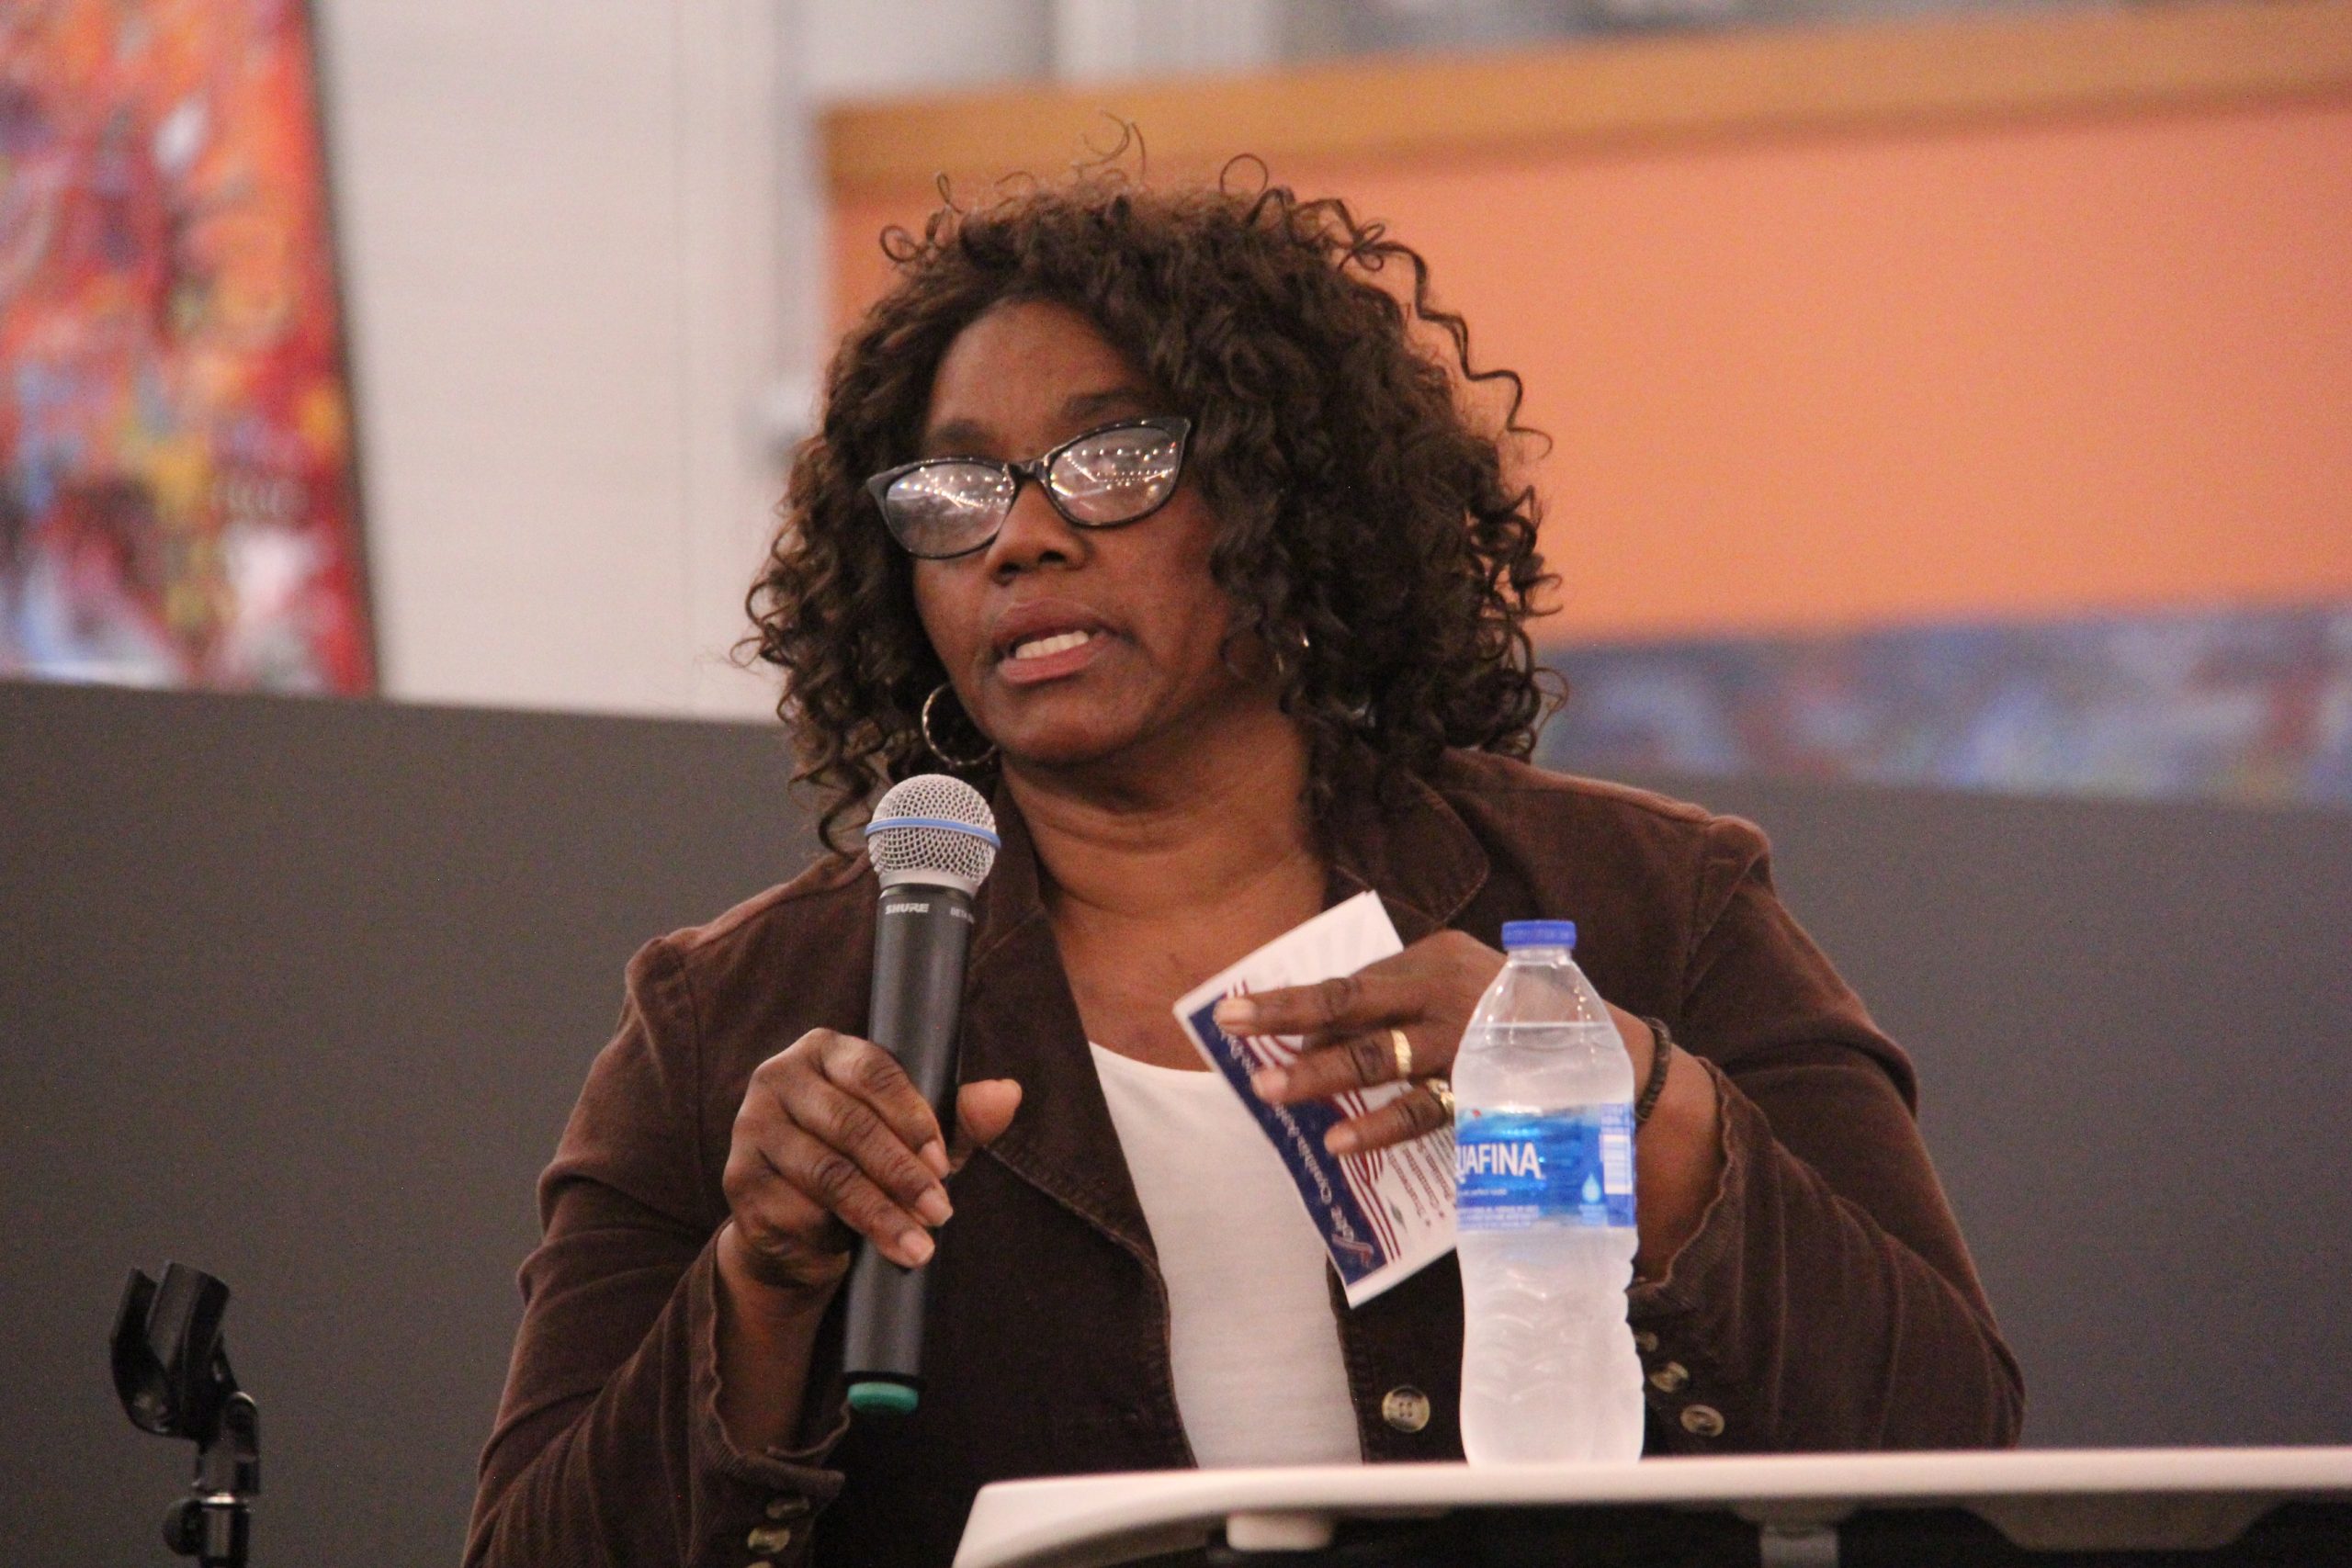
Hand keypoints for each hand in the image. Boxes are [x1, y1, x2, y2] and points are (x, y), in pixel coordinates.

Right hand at [717, 1028, 1021, 1309]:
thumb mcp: (916, 1140)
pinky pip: (797, 1209)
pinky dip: (837, 1233)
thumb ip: (960, 1116)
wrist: (798, 1226)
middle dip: (902, 1174)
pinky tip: (862, 1249)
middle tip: (942, 1213)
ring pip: (827, 1173)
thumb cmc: (866, 1165)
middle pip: (850, 1124)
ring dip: (880, 1214)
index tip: (945, 1163)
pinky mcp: (739, 1181)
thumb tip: (1007, 1094)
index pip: (873, 1070)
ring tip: (919, 1246)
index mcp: (825, 1050)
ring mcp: (751, 1128)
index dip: (913, 1117)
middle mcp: (778, 1078)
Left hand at [1211, 929, 1501, 1156]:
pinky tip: (1339, 1140)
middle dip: (1284, 1013)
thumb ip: (1403, 1005)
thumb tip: (1323, 1040)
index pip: (1353, 984)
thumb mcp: (1465, 988)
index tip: (1241, 1014)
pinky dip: (1377, 1125)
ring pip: (1376, 1057)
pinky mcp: (1481, 1090)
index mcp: (1436, 959)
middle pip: (1350, 1001)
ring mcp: (1462, 1041)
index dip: (1295, 1003)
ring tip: (1268, 1090)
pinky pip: (1420, 1111)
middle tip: (1230, 1025)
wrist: (1611, 1059)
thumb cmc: (1519, 1024)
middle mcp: (1445, 990)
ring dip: (1318, 1074)